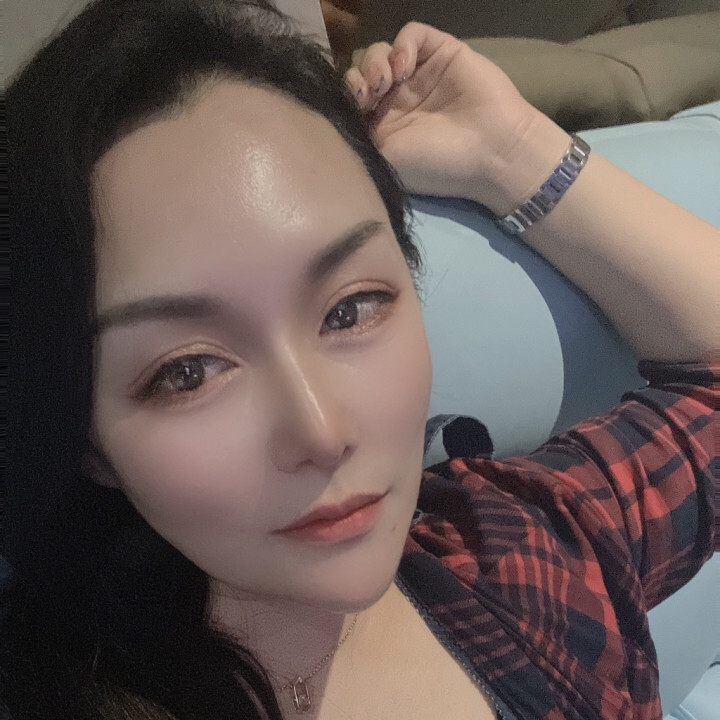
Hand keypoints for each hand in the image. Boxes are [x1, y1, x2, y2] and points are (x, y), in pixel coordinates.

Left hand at [345, 23, 568, 213]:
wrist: (490, 151)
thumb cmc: (437, 164)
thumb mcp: (385, 161)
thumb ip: (358, 137)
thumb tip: (335, 121)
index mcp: (383, 127)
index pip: (350, 100)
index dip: (345, 97)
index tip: (355, 109)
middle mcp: (398, 100)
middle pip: (361, 72)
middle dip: (358, 79)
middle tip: (369, 95)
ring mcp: (419, 75)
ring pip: (380, 52)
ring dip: (375, 62)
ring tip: (388, 82)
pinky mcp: (441, 52)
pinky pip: (411, 34)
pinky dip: (402, 45)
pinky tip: (405, 67)